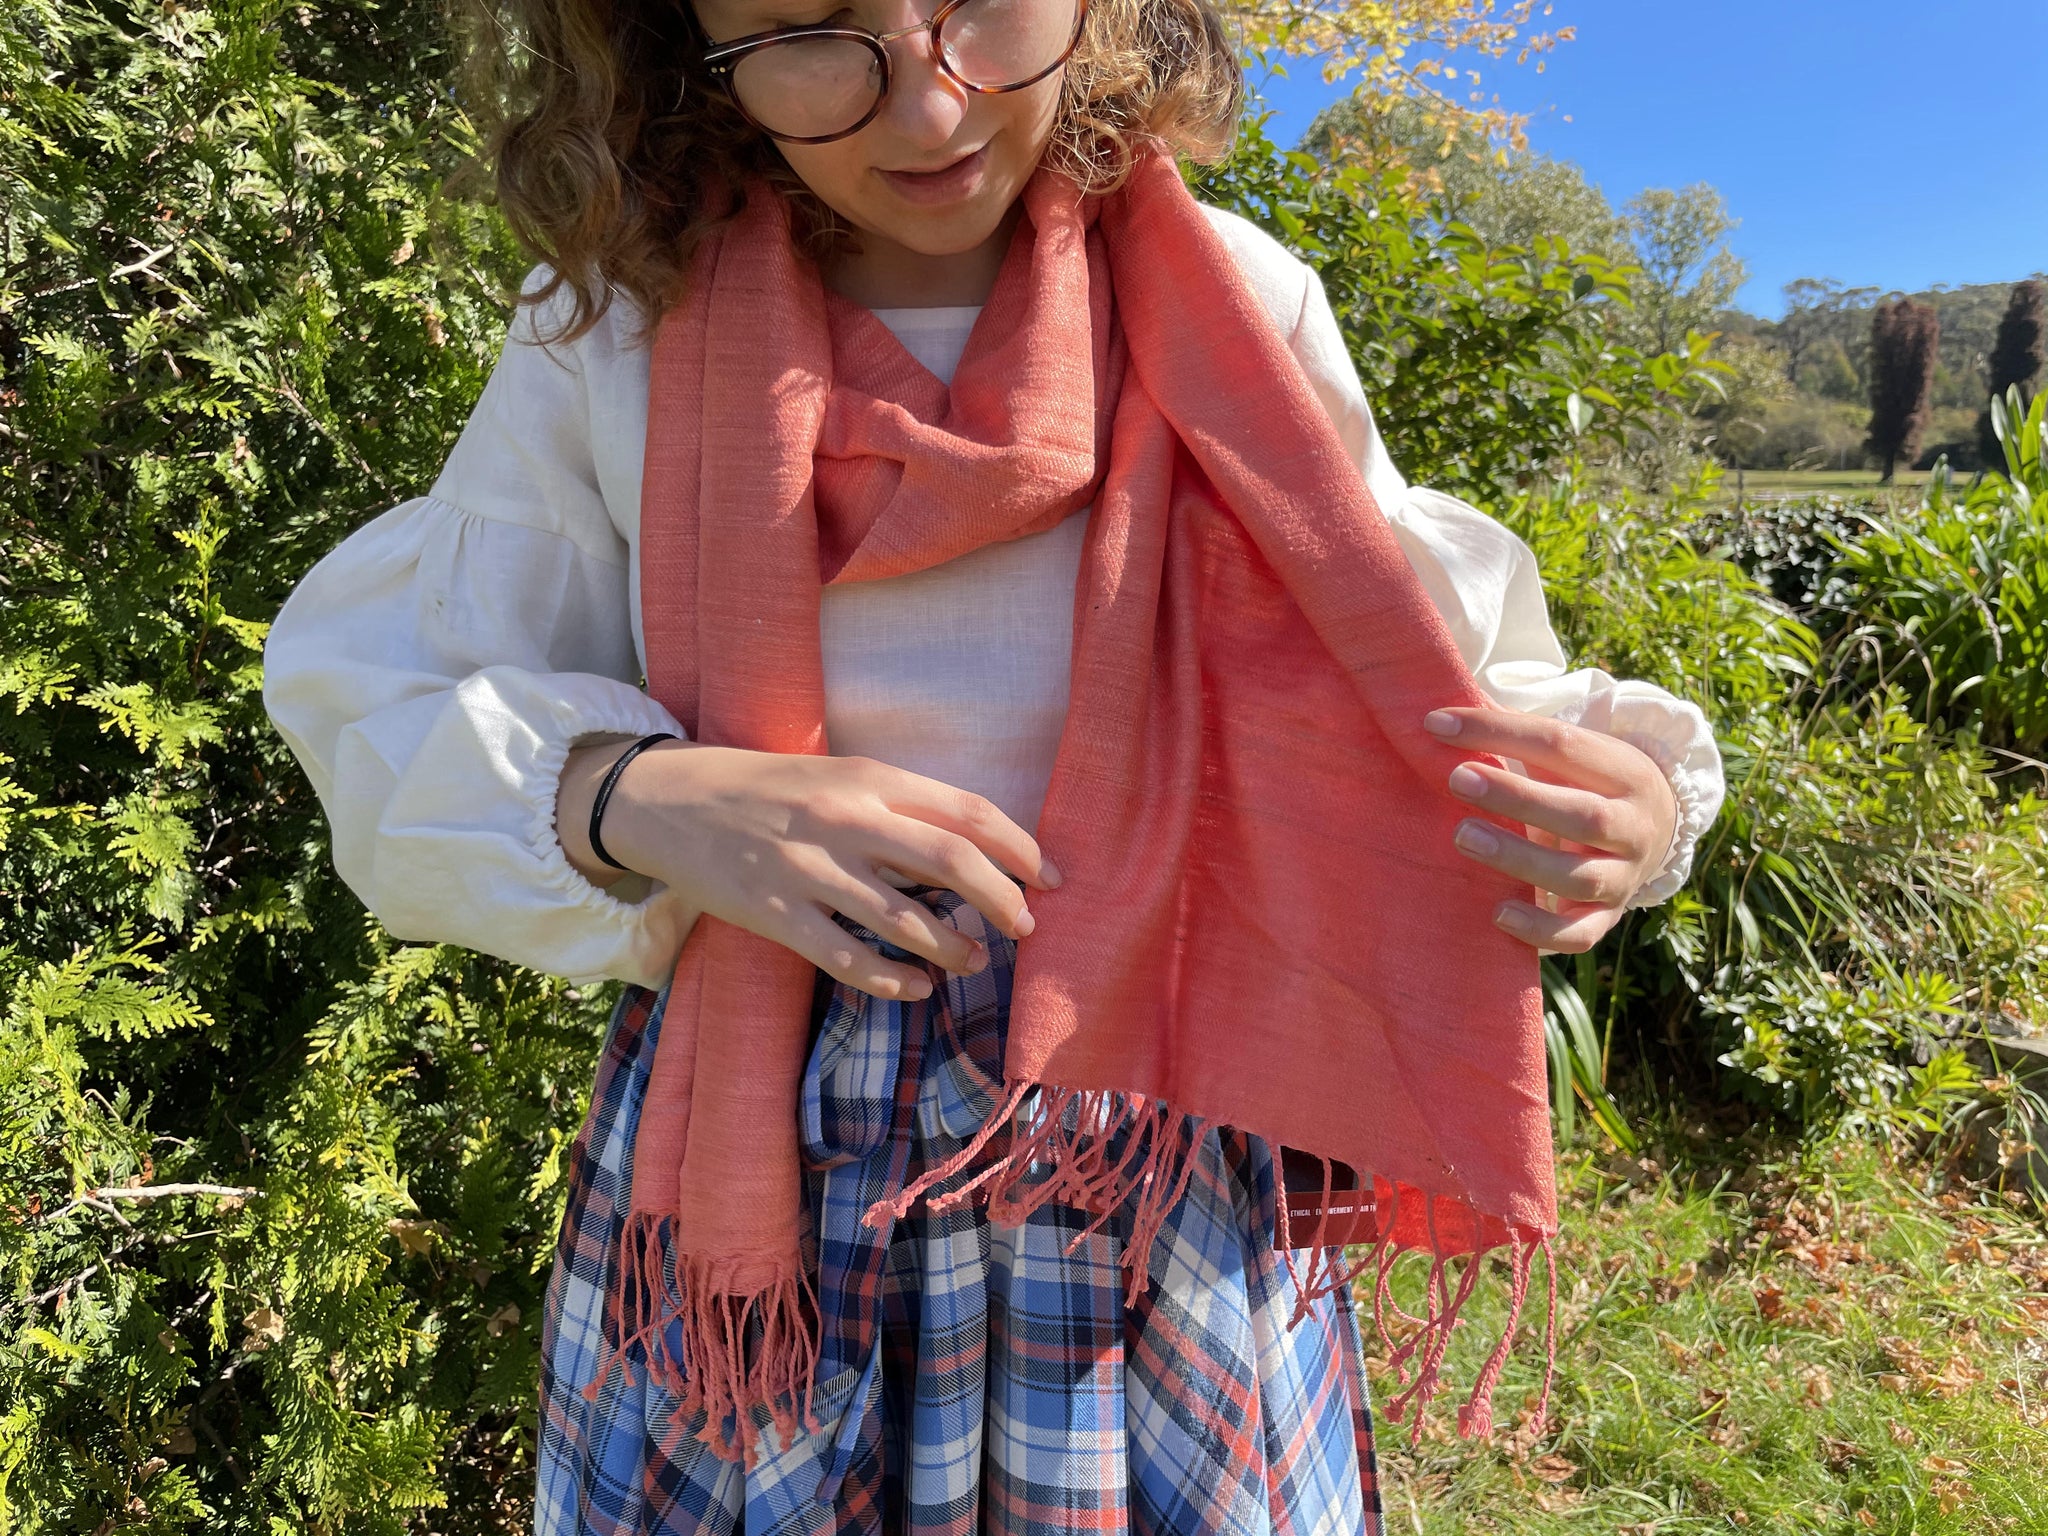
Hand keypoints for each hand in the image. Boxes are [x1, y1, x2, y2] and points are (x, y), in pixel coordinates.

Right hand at [556, 740, 1060, 1001]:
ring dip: (955, 948)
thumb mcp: (839, 774)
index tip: (1052, 878)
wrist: (670, 799)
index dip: (1022, 847)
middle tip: (1025, 927)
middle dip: (1004, 902)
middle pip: (952, 864)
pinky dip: (895, 981)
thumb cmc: (769, 788)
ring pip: (906, 921)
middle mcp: (845, 818)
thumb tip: (975, 853)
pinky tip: (919, 987)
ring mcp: (809, 870)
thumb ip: (900, 807)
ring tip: (975, 960)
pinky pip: (850, 959)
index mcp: (869, 776)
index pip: (968, 811)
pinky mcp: (776, 915)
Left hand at [1423, 706, 1677, 954]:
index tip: (1437, 724)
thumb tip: (1437, 714)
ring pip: (1579, 877)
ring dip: (1519, 859)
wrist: (1656, 831)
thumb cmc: (1586, 783)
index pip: (1561, 744)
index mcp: (1623, 771)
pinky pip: (1580, 935)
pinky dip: (1541, 931)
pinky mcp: (1607, 918)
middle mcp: (1633, 826)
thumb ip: (1515, 736)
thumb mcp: (1571, 754)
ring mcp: (1624, 877)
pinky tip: (1498, 914)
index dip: (1498, 731)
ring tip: (1464, 836)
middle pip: (1582, 815)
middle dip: (1517, 798)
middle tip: (1457, 780)